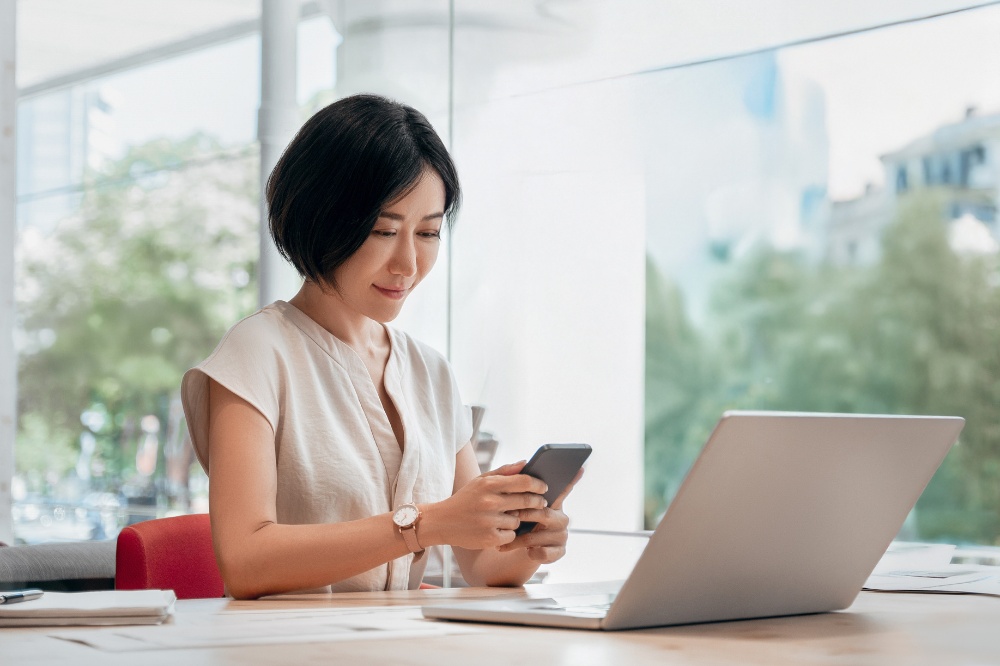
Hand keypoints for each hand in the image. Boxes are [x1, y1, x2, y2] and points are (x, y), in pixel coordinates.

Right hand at [422, 461, 548, 550]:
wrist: (442, 522)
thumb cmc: (466, 499)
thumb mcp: (480, 481)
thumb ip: (504, 471)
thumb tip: (526, 463)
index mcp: (489, 484)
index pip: (524, 482)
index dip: (538, 485)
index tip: (544, 487)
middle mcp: (490, 502)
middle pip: (527, 501)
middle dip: (537, 502)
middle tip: (541, 502)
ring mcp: (490, 521)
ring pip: (519, 520)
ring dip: (517, 520)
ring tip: (505, 517)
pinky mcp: (489, 538)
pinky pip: (511, 535)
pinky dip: (507, 534)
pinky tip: (497, 530)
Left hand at [497, 467, 583, 562]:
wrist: (519, 549)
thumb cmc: (519, 522)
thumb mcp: (516, 506)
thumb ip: (518, 486)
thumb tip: (523, 462)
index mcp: (553, 503)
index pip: (564, 489)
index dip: (572, 479)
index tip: (581, 467)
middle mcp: (561, 518)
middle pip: (542, 513)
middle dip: (522, 514)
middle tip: (508, 514)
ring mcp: (561, 535)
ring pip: (537, 536)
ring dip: (516, 539)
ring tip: (501, 541)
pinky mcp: (559, 552)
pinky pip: (543, 552)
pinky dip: (529, 552)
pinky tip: (523, 551)